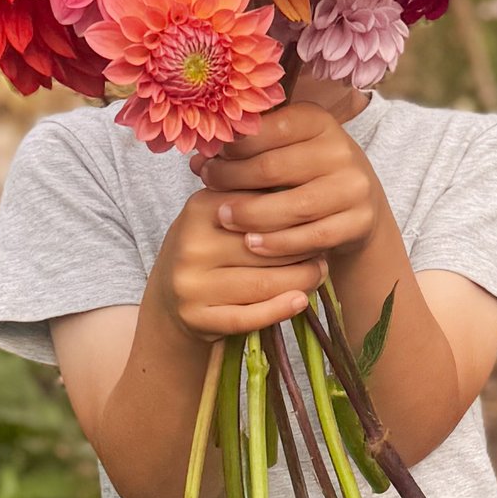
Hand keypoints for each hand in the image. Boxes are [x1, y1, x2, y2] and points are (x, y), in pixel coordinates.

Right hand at [154, 193, 321, 341]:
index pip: (259, 208)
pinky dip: (279, 310)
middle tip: (325, 248)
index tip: (318, 216)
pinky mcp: (196, 318)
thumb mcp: (222, 214)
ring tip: (319, 272)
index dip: (294, 214)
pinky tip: (300, 301)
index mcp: (200, 208)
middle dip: (303, 249)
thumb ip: (255, 196)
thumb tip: (307, 179)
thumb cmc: (212, 248)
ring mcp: (191, 284)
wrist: (171, 299)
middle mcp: (191, 245)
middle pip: (265, 247)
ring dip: (301, 280)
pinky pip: (248, 317)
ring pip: (263, 284)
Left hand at [199, 102, 382, 266]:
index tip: (208, 160)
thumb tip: (198, 160)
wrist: (358, 205)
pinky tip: (253, 244)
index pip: (269, 129)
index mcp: (318, 120)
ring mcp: (354, 186)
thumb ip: (247, 152)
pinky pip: (312, 236)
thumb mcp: (284, 151)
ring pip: (294, 206)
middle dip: (234, 180)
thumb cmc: (305, 174)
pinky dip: (279, 243)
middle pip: (275, 167)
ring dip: (252, 215)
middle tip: (208, 190)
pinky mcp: (360, 221)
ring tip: (225, 218)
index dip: (233, 146)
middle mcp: (340, 149)